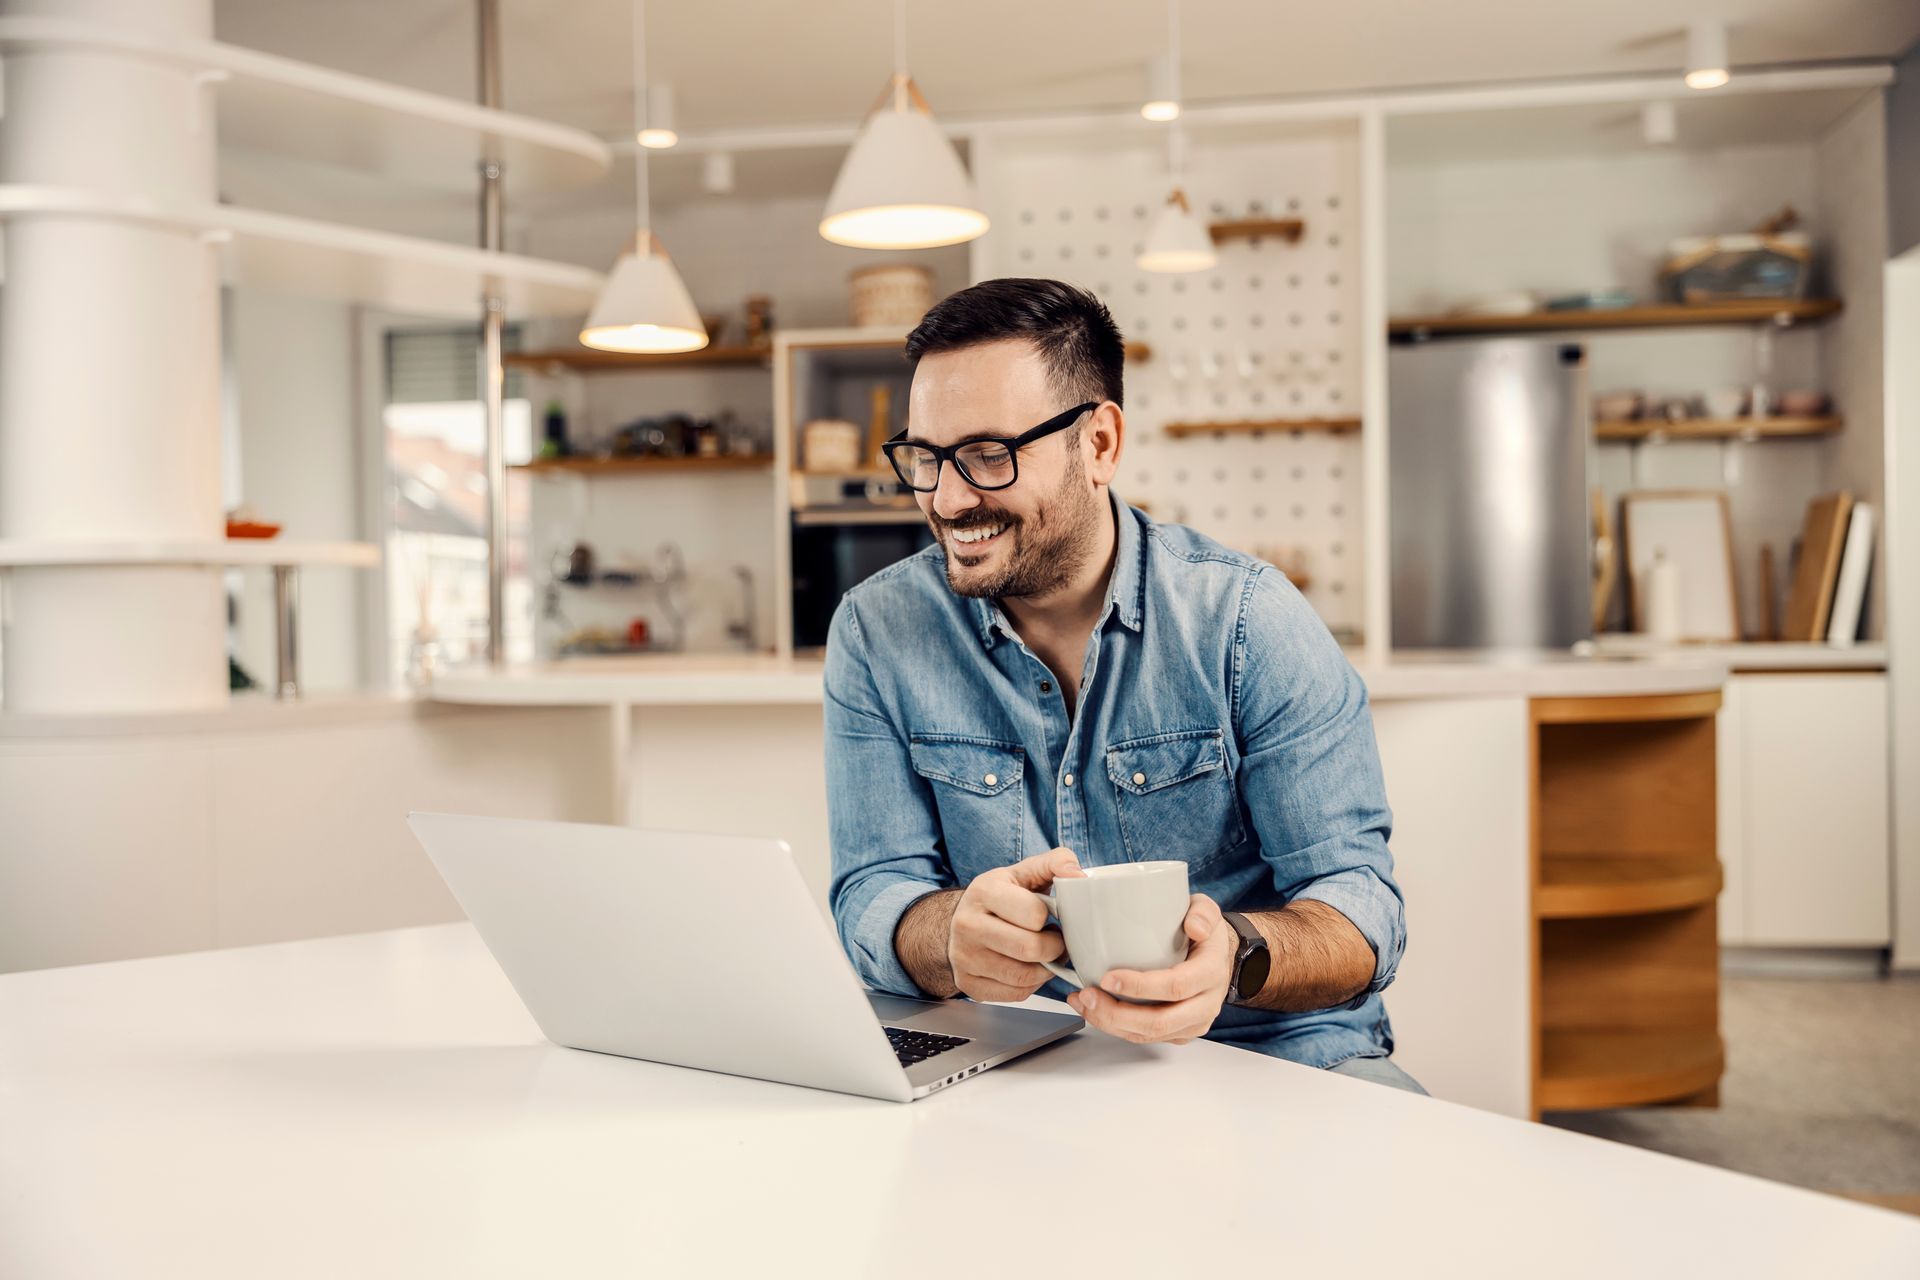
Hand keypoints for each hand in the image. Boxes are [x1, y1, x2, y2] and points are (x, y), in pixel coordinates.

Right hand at [947, 847, 1084, 1002]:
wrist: (960, 921)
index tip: (1051, 916)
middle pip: (1029, 949)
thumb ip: (1055, 863)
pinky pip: (1014, 994)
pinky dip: (1031, 985)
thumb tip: (1078, 873)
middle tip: (1055, 941)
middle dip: (1053, 948)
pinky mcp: (968, 984)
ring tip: (1044, 954)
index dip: (1051, 918)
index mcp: (983, 891)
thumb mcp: (1024, 872)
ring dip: (1045, 969)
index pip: (1033, 914)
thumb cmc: (1000, 896)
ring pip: (1023, 976)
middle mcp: (967, 925)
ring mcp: (964, 957)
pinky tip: (1028, 968)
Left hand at [1066, 894, 1233, 1044]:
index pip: (1175, 987)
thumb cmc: (1205, 934)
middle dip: (1116, 1013)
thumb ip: (1202, 913)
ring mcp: (1192, 1023)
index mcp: (1210, 973)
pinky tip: (1095, 1011)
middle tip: (1087, 995)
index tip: (1108, 978)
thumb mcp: (1208, 911)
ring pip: (1149, 1035)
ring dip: (1110, 1023)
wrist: (1220, 958)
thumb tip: (1194, 926)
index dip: (1140, 987)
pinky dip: (1117, 1028)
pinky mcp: (1179, 1032)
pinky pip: (1146, 1037)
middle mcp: (1205, 1005)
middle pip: (1159, 1022)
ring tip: (1083, 1003)